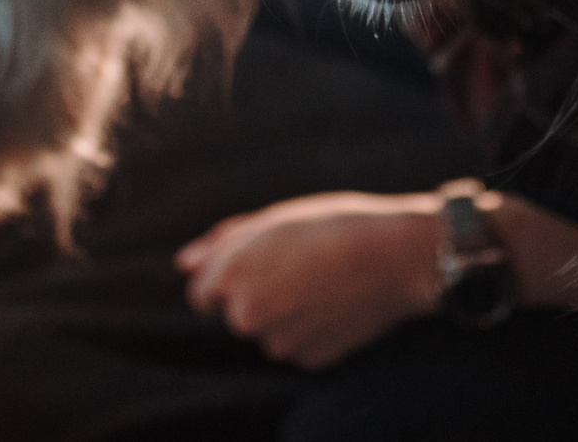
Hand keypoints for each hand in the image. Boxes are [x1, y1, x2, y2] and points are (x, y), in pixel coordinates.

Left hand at [175, 192, 442, 369]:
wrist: (394, 256)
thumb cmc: (331, 225)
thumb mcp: (272, 219)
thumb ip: (221, 242)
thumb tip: (184, 262)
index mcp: (229, 276)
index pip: (200, 294)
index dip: (226, 276)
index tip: (256, 263)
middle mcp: (245, 317)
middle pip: (237, 313)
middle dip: (257, 293)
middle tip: (296, 266)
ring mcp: (278, 343)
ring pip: (269, 330)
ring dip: (285, 312)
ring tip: (320, 281)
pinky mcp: (308, 358)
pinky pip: (298, 343)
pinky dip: (310, 328)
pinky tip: (334, 302)